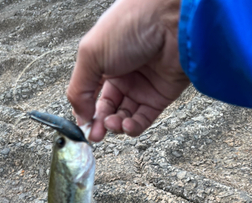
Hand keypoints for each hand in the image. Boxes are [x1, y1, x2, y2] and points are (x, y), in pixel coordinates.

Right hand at [67, 0, 188, 141]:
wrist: (172, 21)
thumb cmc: (131, 25)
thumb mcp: (91, 55)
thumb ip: (79, 89)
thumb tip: (80, 116)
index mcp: (104, 60)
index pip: (91, 93)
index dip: (86, 110)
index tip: (83, 124)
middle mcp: (123, 73)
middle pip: (107, 108)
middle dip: (100, 123)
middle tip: (96, 134)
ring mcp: (143, 85)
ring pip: (125, 116)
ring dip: (116, 126)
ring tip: (112, 124)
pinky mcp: (161, 96)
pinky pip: (144, 119)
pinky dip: (134, 127)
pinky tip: (127, 126)